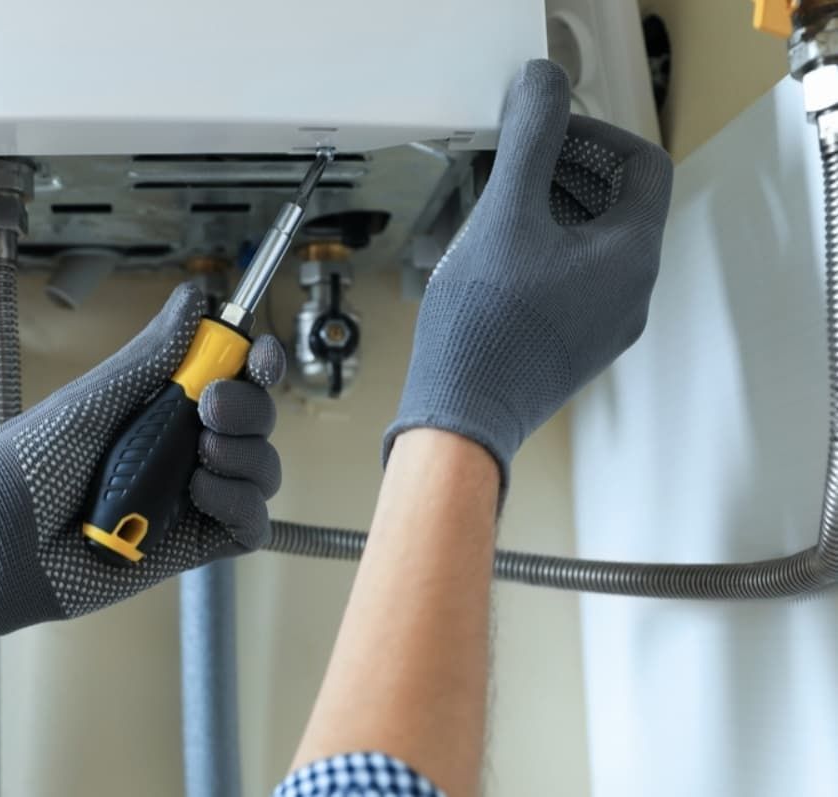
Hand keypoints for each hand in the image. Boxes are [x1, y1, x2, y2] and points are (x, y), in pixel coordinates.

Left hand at [0, 284, 284, 665]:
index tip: (257, 356)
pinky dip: (241, 504)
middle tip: (208, 407)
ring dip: (246, 455)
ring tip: (199, 458)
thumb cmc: (19, 469)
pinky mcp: (193, 544)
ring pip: (261, 469)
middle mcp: (178, 446)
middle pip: (255, 418)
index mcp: (155, 404)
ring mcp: (188, 497)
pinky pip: (250, 523)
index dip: (255, 362)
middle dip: (248, 406)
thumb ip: (149, 358)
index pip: (228, 375)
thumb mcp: (87, 402)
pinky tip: (201, 495)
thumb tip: (196, 299)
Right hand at [384, 59, 672, 491]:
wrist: (462, 417)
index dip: (597, 135)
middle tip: (515, 167)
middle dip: (567, 172)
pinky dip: (544, 254)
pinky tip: (495, 262)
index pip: (643, 165)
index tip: (547, 135)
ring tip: (497, 212)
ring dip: (553, 212)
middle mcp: (632, 292)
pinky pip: (574, 281)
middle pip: (619, 203)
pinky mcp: (576, 347)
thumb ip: (530, 141)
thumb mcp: (504, 215)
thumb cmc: (484, 327)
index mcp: (632, 255)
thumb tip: (542, 87)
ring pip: (594, 244)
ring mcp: (606, 325)